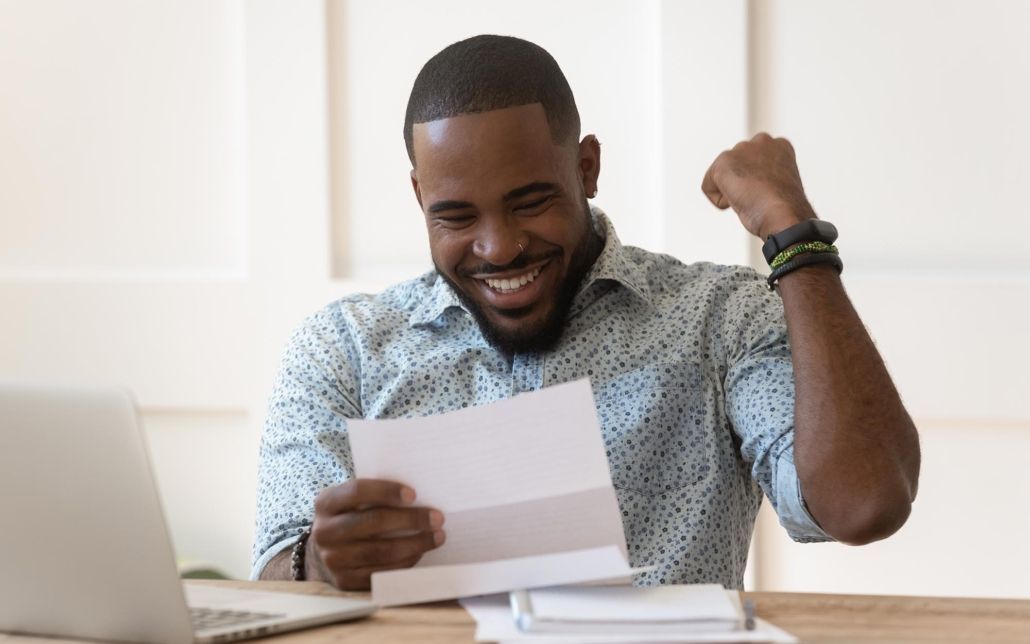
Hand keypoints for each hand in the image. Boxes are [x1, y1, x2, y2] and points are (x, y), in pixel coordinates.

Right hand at [310, 479, 444, 589]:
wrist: (324, 551)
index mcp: (326, 503)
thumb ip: (374, 495)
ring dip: (415, 544)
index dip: (387, 491)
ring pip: (381, 551)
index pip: (358, 491)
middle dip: (411, 519)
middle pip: (373, 522)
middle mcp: (324, 531)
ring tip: (437, 537)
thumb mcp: (351, 501)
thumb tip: (418, 495)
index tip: (414, 494)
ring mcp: (332, 559)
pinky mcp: (344, 581)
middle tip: (437, 518)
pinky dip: (405, 563)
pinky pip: (381, 573)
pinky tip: (419, 553)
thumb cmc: (350, 517)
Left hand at [701, 133, 816, 238]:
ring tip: (752, 198)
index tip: (770, 192)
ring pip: (722, 176)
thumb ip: (764, 175)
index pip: (752, 164)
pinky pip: (709, 188)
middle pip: (735, 167)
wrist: (784, 214)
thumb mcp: (778, 185)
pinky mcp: (724, 162)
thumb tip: (752, 184)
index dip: (758, 185)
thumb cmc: (784, 210)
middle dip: (742, 184)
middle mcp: (761, 141)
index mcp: (779, 145)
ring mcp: (742, 149)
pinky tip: (739, 202)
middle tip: (760, 196)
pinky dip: (720, 202)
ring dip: (732, 192)